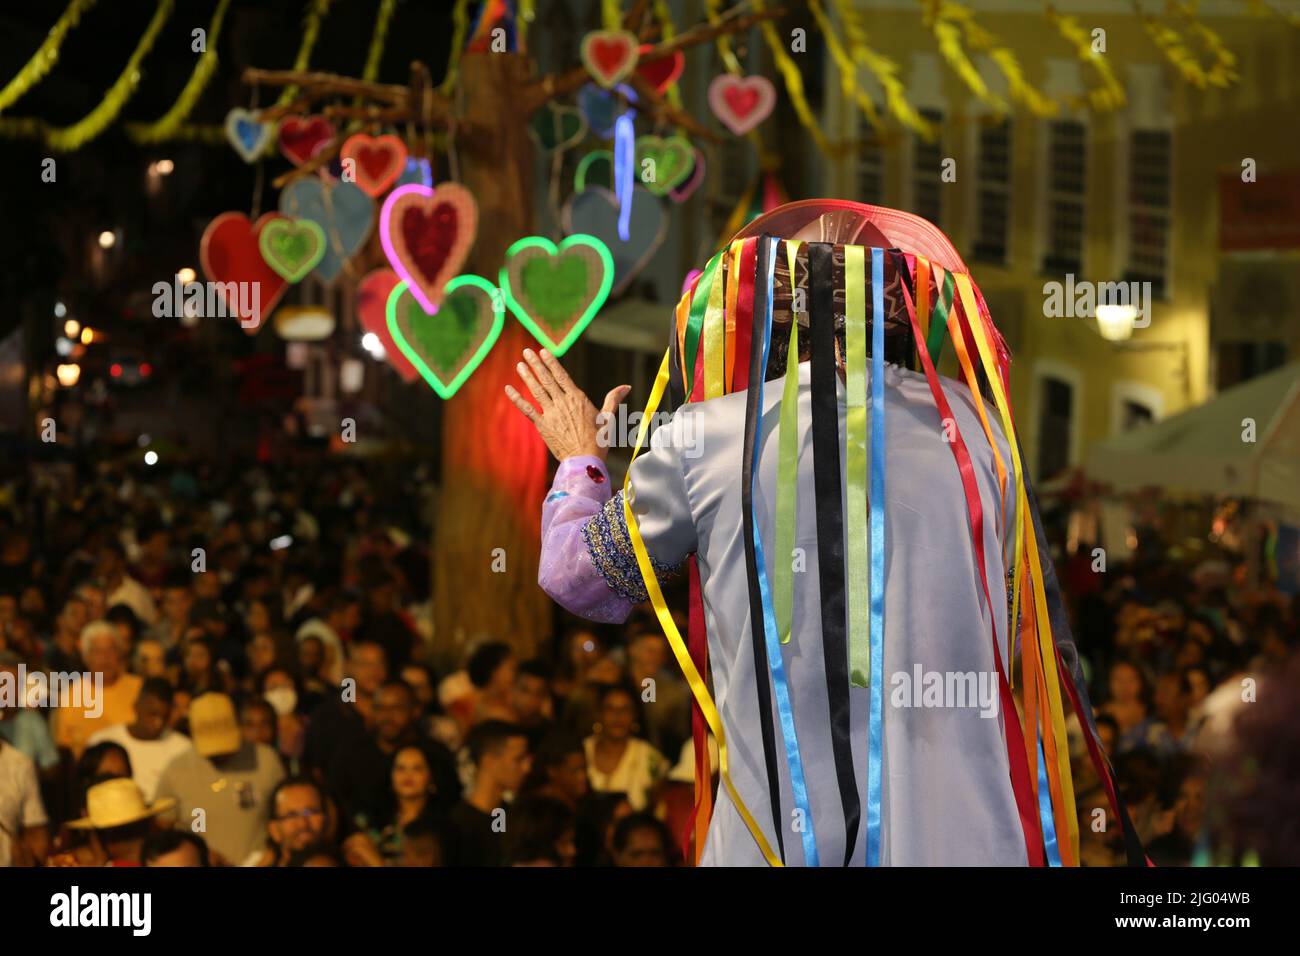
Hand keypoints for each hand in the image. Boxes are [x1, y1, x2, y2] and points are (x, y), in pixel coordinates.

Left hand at [505, 348, 629, 461]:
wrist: (585, 460)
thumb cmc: (599, 440)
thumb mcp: (608, 417)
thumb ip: (613, 399)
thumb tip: (626, 386)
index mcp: (578, 399)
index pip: (561, 376)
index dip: (551, 362)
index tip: (543, 351)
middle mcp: (562, 403)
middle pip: (547, 379)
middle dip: (536, 364)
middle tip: (526, 351)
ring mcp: (551, 414)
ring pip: (536, 391)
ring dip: (527, 376)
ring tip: (519, 364)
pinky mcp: (542, 426)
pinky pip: (527, 409)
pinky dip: (517, 399)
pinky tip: (508, 389)